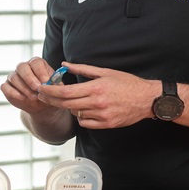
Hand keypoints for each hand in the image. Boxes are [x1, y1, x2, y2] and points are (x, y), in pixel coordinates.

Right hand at [0, 57, 59, 114]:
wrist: (41, 106)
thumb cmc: (49, 93)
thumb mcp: (55, 88)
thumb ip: (55, 85)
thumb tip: (55, 83)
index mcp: (36, 64)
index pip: (36, 62)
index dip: (40, 71)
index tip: (46, 82)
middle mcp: (23, 68)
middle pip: (22, 67)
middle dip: (30, 78)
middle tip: (37, 88)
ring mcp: (13, 76)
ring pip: (14, 77)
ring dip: (24, 88)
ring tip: (33, 97)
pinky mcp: (7, 86)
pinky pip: (5, 86)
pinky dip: (13, 92)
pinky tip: (22, 98)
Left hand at [36, 62, 156, 129]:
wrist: (147, 99)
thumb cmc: (127, 83)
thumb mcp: (105, 72)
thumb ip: (83, 69)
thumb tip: (64, 65)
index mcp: (96, 88)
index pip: (66, 91)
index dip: (50, 91)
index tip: (41, 89)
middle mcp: (97, 103)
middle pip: (66, 104)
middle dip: (51, 100)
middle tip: (42, 96)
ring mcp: (102, 115)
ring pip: (75, 113)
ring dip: (69, 107)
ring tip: (71, 100)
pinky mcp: (106, 124)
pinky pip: (85, 123)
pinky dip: (81, 117)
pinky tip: (83, 109)